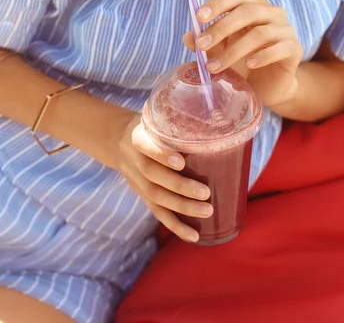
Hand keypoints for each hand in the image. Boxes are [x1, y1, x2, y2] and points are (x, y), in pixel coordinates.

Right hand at [115, 116, 212, 242]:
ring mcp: (136, 180)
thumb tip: (217, 124)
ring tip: (206, 211)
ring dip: (181, 208)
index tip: (180, 161)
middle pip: (152, 176)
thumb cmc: (150, 126)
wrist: (118, 140)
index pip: (144, 145)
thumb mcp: (156, 116)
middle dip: (179, 187)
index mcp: (136, 135)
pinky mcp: (142, 195)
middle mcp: (133, 159)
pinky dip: (176, 226)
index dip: (160, 155)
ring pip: (156, 197)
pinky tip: (194, 236)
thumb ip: (177, 120)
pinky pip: (157, 213)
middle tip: (206, 193)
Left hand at [183, 0, 302, 106]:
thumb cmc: (242, 63)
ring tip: (216, 67)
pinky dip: (262, 56)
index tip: (198, 17)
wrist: (267, 87)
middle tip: (201, 45)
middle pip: (247, 11)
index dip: (217, 4)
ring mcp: (285, 29)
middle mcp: (271, 13)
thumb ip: (205, 43)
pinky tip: (249, 65)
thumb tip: (188, 36)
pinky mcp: (294, 49)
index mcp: (252, 6)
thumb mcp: (219, 53)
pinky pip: (280, 48)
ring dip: (234, 50)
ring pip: (260, 33)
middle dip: (221, 28)